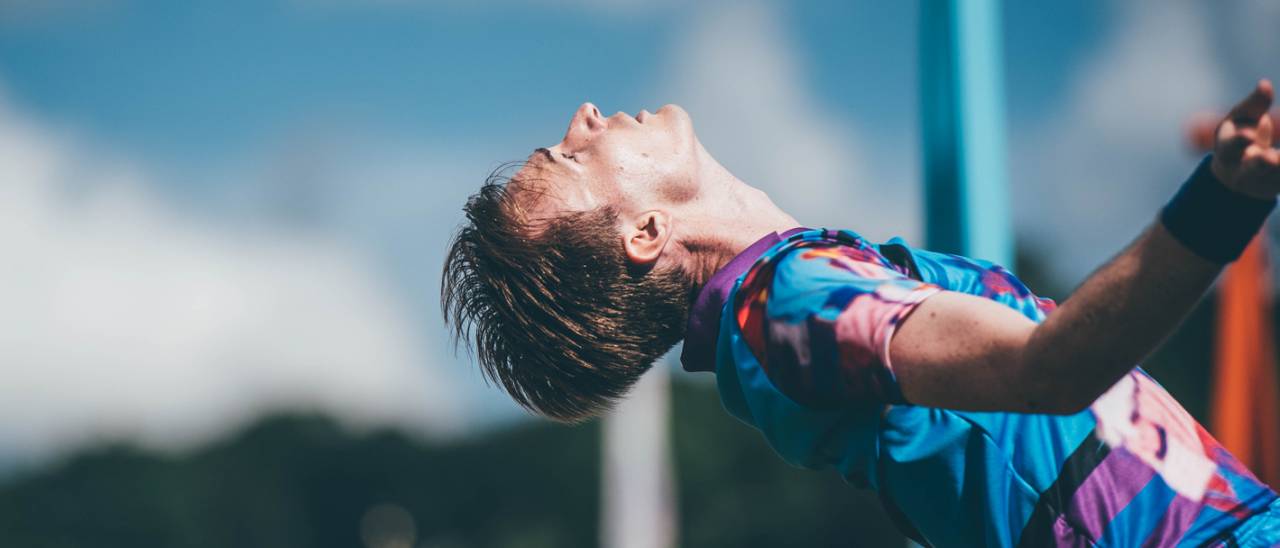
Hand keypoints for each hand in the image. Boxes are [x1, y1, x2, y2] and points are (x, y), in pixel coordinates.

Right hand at [1212, 80, 1279, 198]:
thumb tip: (1265, 83)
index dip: (1240, 141)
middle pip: (1253, 169)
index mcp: (1227, 152)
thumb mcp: (1241, 121)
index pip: (1231, 146)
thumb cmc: (1241, 138)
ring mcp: (1262, 183)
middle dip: (1263, 164)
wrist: (1239, 177)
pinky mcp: (1277, 185)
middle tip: (1272, 158)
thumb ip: (1254, 105)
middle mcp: (1242, 171)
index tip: (1250, 136)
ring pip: (1275, 178)